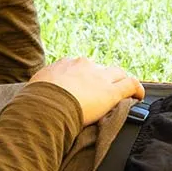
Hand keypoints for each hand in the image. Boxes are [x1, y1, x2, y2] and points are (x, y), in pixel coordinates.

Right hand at [30, 56, 144, 125]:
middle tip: (102, 91)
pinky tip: (139, 97)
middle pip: (99, 68)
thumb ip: (40, 89)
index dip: (84, 78)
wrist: (45, 106)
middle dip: (102, 78)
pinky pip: (130, 85)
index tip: (83, 88)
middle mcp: (83, 65)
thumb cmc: (35, 102)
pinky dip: (137, 90)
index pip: (79, 67)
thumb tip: (32, 100)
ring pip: (117, 73)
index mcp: (64, 64)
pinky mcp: (111, 91)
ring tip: (124, 92)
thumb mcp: (34, 89)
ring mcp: (99, 77)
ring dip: (121, 81)